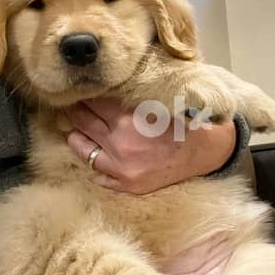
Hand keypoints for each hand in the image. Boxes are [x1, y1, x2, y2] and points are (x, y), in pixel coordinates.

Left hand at [66, 98, 235, 194]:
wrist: (205, 151)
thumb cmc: (183, 123)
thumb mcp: (157, 103)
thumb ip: (129, 98)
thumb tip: (104, 90)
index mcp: (127, 119)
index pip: (94, 102)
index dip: (86, 95)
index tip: (80, 91)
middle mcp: (119, 143)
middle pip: (83, 122)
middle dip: (75, 111)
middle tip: (69, 105)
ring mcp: (121, 167)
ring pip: (83, 149)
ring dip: (75, 136)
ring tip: (72, 129)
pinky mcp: (127, 184)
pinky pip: (98, 174)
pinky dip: (92, 163)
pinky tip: (91, 153)